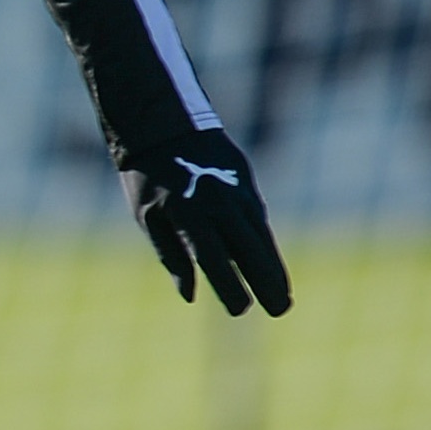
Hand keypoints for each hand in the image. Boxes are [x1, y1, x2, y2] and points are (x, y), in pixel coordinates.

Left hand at [117, 126, 291, 316]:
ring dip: (273, 266)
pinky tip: (270, 263)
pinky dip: (265, 242)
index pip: (214, 259)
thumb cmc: (146, 175)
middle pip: (249, 249)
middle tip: (280, 309)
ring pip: (260, 234)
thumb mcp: (147, 216)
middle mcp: (217, 202)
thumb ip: (171, 255)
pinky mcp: (244, 180)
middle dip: (267, 282)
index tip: (241, 309)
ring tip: (283, 294)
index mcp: (187, 212)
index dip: (231, 287)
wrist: (161, 120)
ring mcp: (235, 189)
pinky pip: (258, 218)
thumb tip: (189, 294)